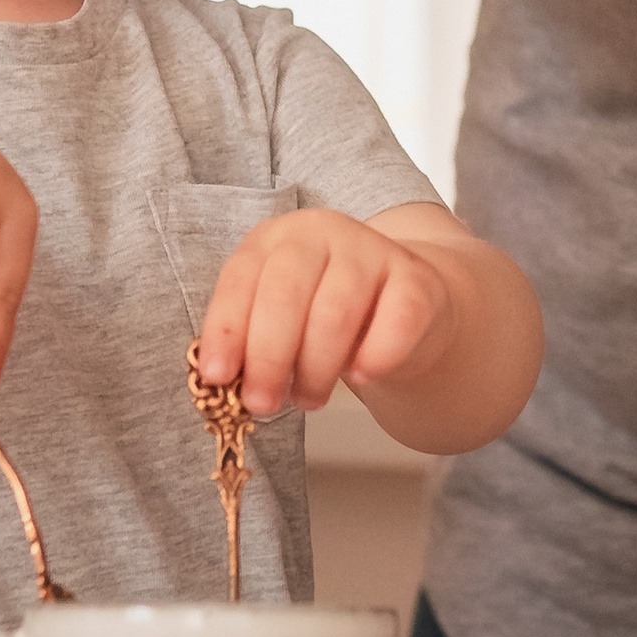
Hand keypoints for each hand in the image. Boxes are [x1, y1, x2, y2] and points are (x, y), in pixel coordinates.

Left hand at [193, 208, 453, 417]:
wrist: (405, 308)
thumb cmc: (327, 318)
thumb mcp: (282, 318)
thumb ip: (251, 339)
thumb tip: (221, 383)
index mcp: (277, 238)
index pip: (241, 278)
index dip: (227, 329)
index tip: (218, 377)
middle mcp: (323, 233)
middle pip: (286, 293)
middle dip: (268, 357)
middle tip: (262, 404)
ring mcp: (374, 251)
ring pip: (335, 312)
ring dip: (315, 368)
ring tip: (308, 399)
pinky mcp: (418, 280)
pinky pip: (394, 322)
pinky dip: (374, 357)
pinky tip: (361, 376)